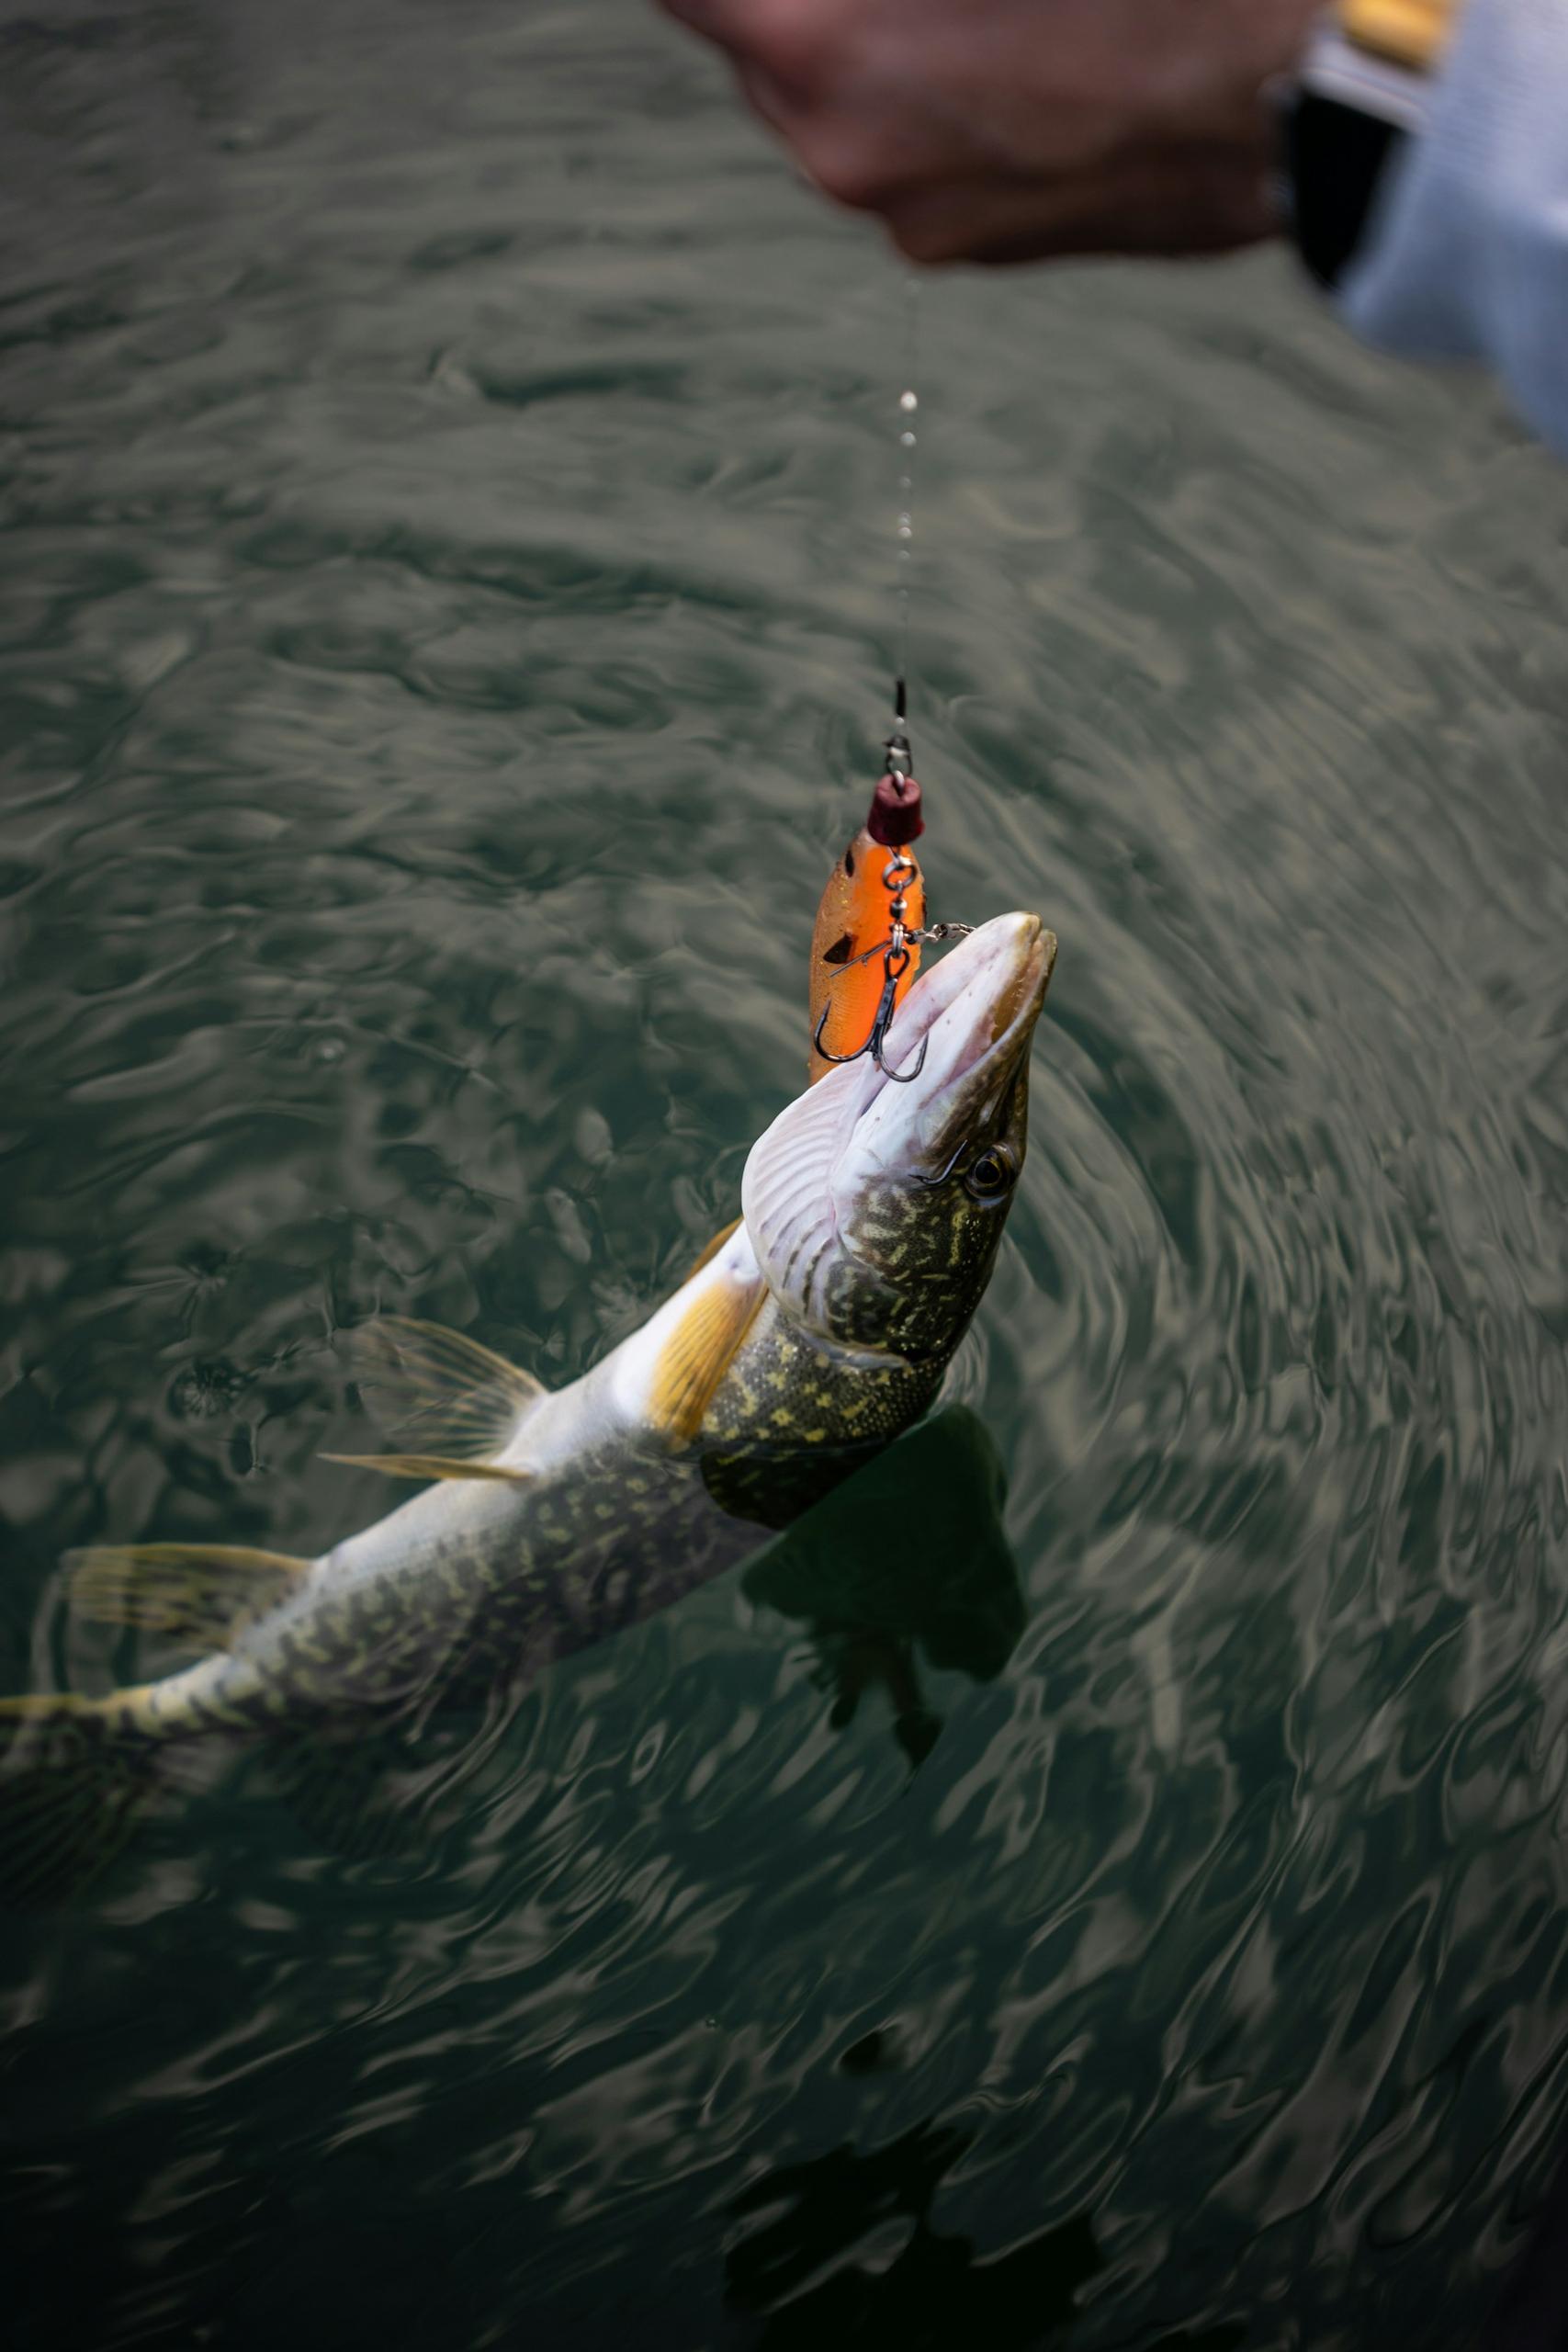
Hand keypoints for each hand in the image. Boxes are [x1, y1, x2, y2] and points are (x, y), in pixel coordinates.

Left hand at [659, 0, 1320, 263]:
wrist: (1302, 96)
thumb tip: (856, 0)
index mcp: (823, 49)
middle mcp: (837, 154)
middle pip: (757, 46)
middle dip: (805, 2)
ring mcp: (904, 216)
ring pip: (831, 103)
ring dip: (866, 40)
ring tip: (977, 6)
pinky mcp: (966, 247)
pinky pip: (907, 151)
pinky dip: (930, 94)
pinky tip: (1013, 46)